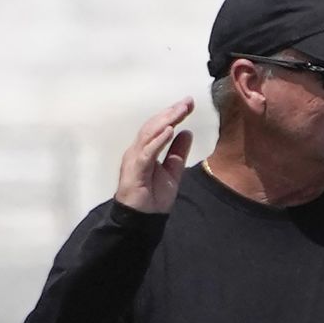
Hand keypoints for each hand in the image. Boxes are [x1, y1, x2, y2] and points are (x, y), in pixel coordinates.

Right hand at [114, 97, 194, 212]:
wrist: (142, 221)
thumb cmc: (153, 198)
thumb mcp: (172, 172)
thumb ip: (178, 152)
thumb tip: (187, 132)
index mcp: (146, 150)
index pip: (159, 127)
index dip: (173, 114)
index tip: (189, 104)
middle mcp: (137, 151)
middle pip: (153, 126)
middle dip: (171, 112)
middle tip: (187, 102)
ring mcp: (134, 159)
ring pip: (149, 134)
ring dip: (165, 121)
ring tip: (180, 111)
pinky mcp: (135, 170)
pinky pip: (147, 152)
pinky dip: (158, 141)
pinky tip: (169, 131)